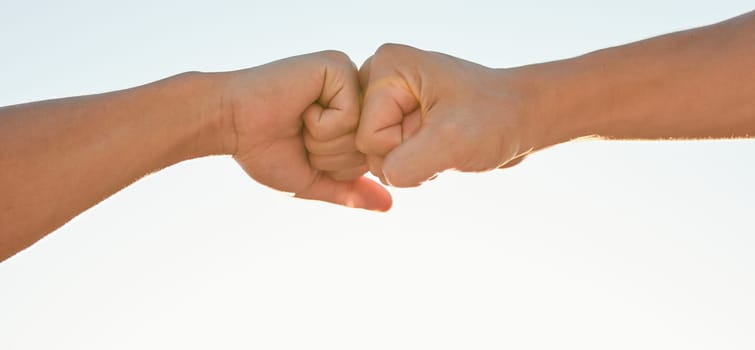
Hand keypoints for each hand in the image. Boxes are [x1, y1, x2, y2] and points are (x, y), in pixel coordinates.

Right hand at [221, 51, 391, 210]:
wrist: (230, 124)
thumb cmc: (265, 150)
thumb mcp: (313, 180)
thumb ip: (350, 191)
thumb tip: (389, 205)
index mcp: (353, 116)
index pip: (372, 158)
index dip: (337, 167)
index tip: (306, 149)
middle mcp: (356, 94)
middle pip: (371, 146)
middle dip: (331, 155)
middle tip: (301, 135)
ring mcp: (349, 77)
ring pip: (362, 132)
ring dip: (324, 141)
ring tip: (299, 121)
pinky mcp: (337, 67)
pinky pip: (349, 114)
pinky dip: (320, 123)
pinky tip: (301, 108)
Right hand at [356, 44, 534, 186]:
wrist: (524, 117)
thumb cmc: (495, 120)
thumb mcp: (450, 143)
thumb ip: (404, 166)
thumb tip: (383, 177)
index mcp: (386, 65)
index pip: (368, 136)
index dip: (404, 146)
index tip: (441, 127)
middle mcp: (380, 76)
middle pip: (366, 146)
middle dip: (406, 155)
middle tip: (443, 136)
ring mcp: (388, 99)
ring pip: (377, 157)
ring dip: (413, 162)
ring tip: (444, 141)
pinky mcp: (397, 117)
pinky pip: (390, 159)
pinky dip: (416, 164)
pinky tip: (439, 146)